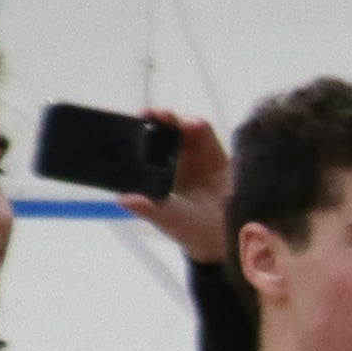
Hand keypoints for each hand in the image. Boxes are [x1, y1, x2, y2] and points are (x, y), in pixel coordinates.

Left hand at [131, 125, 235, 267]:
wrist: (228, 236)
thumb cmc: (191, 230)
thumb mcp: (168, 219)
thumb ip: (148, 209)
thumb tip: (123, 199)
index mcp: (155, 175)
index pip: (142, 148)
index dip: (136, 134)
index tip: (129, 125)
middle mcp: (172, 162)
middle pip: (160, 133)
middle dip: (154, 120)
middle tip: (149, 113)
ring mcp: (193, 156)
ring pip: (180, 129)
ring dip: (173, 120)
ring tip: (167, 116)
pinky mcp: (214, 154)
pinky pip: (204, 134)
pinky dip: (197, 126)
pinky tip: (192, 125)